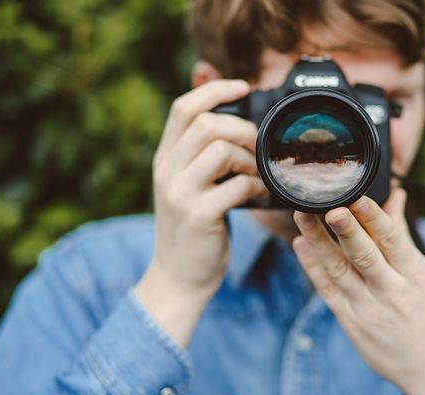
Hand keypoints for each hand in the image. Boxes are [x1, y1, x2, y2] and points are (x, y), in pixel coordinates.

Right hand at [135, 79, 267, 346]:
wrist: (178, 278)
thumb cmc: (192, 230)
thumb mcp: (188, 187)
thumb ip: (201, 156)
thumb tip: (232, 123)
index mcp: (165, 159)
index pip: (184, 107)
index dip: (215, 89)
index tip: (244, 86)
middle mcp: (167, 171)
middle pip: (207, 123)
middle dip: (243, 130)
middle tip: (257, 149)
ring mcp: (180, 193)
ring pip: (221, 148)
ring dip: (250, 159)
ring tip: (256, 176)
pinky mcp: (198, 215)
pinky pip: (236, 185)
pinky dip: (256, 187)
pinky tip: (260, 197)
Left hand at [292, 188, 424, 394]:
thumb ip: (402, 235)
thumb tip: (395, 195)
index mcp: (417, 276)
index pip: (393, 241)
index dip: (373, 217)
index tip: (357, 196)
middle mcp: (392, 292)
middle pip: (364, 256)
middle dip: (345, 230)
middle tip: (327, 205)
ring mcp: (369, 310)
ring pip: (339, 272)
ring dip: (319, 243)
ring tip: (302, 217)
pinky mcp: (352, 324)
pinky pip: (328, 292)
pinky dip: (313, 268)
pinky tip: (301, 246)